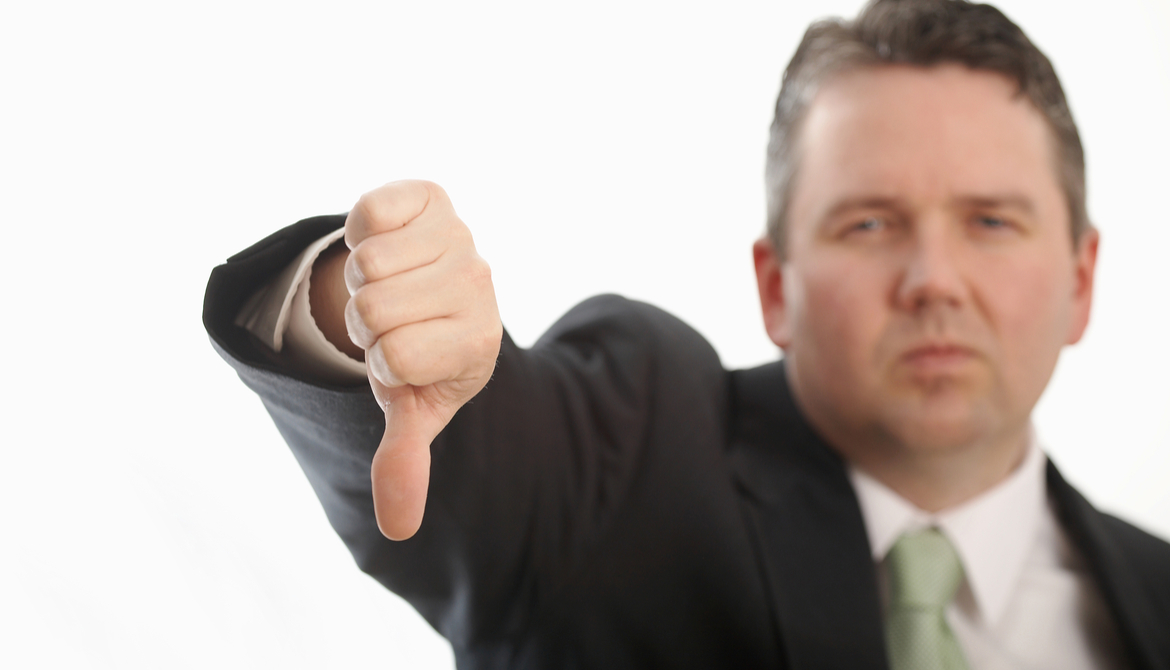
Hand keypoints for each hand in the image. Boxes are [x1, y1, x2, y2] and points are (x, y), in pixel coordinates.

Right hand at [343, 180, 501, 539]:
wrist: (436, 286)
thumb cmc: (422, 351)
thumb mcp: (413, 406)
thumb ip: (406, 459)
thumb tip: (397, 530)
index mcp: (478, 341)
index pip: (394, 360)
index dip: (381, 362)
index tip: (403, 355)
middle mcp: (478, 283)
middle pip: (373, 310)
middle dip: (365, 320)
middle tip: (391, 318)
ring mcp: (458, 236)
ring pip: (366, 264)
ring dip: (360, 279)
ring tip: (391, 284)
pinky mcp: (432, 197)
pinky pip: (368, 213)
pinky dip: (360, 230)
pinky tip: (389, 245)